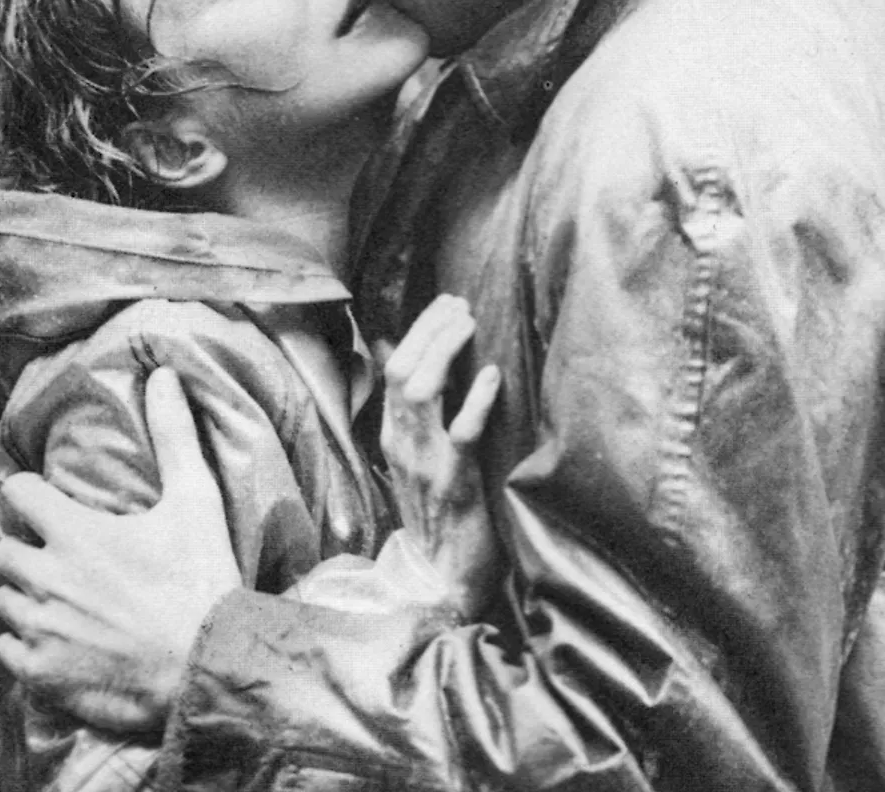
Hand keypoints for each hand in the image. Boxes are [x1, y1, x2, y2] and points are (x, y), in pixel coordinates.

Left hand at [0, 368, 240, 732]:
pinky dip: (24, 644)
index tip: (46, 500)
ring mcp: (39, 628)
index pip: (18, 493)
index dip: (32, 493)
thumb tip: (166, 375)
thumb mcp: (196, 501)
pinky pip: (6, 650)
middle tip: (62, 557)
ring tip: (60, 601)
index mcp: (74, 532)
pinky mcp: (40, 672)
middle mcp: (46, 577)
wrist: (206, 667)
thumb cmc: (202, 582)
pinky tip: (57, 641)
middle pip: (5, 549)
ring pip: (4, 599)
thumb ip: (174, 436)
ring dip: (25, 596)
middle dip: (29, 548)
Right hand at [380, 295, 502, 615]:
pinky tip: (490, 375)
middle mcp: (402, 444)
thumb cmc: (440, 516)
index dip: (419, 330)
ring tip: (469, 324)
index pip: (393, 368)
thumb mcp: (421, 460)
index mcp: (394, 435)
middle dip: (430, 329)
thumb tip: (421, 370)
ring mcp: (425, 464)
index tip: (448, 304)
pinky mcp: (454, 484)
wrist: (442, 579)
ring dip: (445, 351)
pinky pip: (461, 433)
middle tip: (460, 304)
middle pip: (402, 370)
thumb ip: (418, 417)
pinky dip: (474, 400)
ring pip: (421, 392)